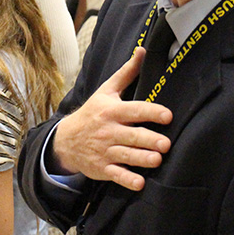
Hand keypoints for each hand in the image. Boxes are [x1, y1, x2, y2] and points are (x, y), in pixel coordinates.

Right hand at [51, 48, 172, 191]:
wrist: (66, 139)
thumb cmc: (93, 113)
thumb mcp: (106, 91)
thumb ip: (126, 73)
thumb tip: (143, 51)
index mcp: (111, 110)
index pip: (133, 110)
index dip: (151, 112)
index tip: (167, 115)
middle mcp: (108, 130)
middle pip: (132, 135)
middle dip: (149, 139)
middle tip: (166, 143)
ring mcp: (105, 150)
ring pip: (126, 155)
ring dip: (142, 158)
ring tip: (157, 160)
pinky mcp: (103, 168)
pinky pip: (116, 176)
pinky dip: (127, 180)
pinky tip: (139, 183)